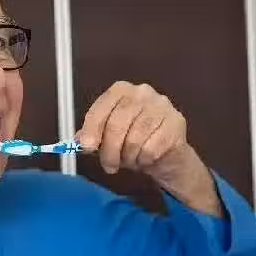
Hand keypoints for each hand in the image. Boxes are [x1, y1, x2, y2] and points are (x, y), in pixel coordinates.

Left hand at [77, 81, 221, 214]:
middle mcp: (143, 92)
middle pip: (117, 124)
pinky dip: (144, 160)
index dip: (92, 128)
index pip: (102, 107)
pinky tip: (146, 158)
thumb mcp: (109, 137)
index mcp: (122, 90)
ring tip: (130, 160)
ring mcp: (162, 106)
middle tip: (109, 165)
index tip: (86, 147)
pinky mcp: (176, 123)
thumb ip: (92, 136)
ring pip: (134, 139)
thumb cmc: (134, 142)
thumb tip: (79, 141)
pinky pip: (151, 149)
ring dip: (128, 157)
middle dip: (109, 150)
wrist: (167, 154)